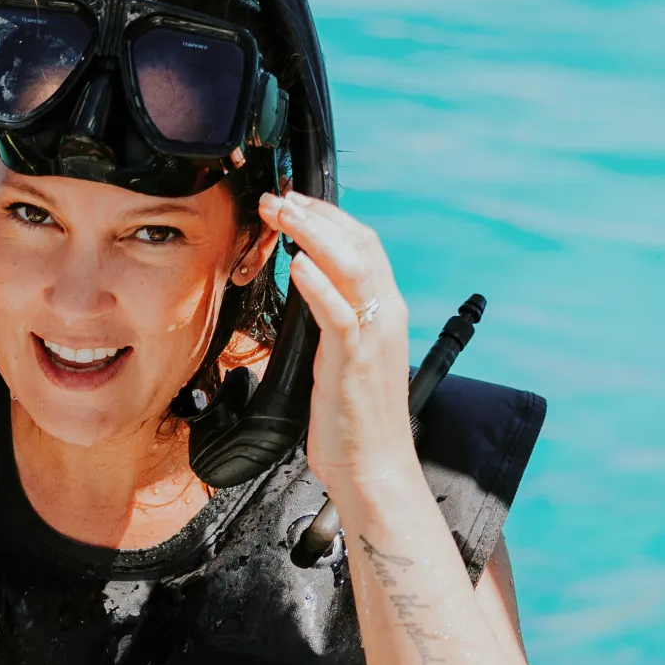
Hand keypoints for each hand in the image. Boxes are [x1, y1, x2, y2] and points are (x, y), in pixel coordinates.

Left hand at [259, 191, 417, 512]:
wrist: (374, 467)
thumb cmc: (352, 421)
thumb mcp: (338, 359)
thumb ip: (328, 322)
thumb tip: (304, 291)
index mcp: (383, 313)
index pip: (362, 246)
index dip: (328, 217)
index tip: (293, 201)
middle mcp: (386, 316)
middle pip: (359, 244)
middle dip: (317, 214)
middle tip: (278, 196)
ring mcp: (374, 336)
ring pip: (352, 267)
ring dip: (314, 235)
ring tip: (282, 213)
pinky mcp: (357, 360)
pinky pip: (340, 314)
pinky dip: (320, 285)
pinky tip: (298, 264)